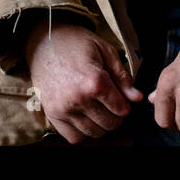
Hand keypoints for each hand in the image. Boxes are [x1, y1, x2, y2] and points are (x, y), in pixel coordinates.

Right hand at [25, 19, 143, 143]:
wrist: (42, 41)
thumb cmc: (74, 42)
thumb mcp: (104, 50)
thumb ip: (122, 76)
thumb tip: (137, 97)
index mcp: (94, 82)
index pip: (122, 110)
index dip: (125, 103)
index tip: (119, 96)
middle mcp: (78, 99)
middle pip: (110, 124)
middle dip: (115, 115)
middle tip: (109, 102)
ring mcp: (63, 109)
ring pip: (94, 133)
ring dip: (100, 124)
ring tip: (97, 108)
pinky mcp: (51, 114)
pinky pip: (74, 137)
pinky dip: (83, 132)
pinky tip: (84, 117)